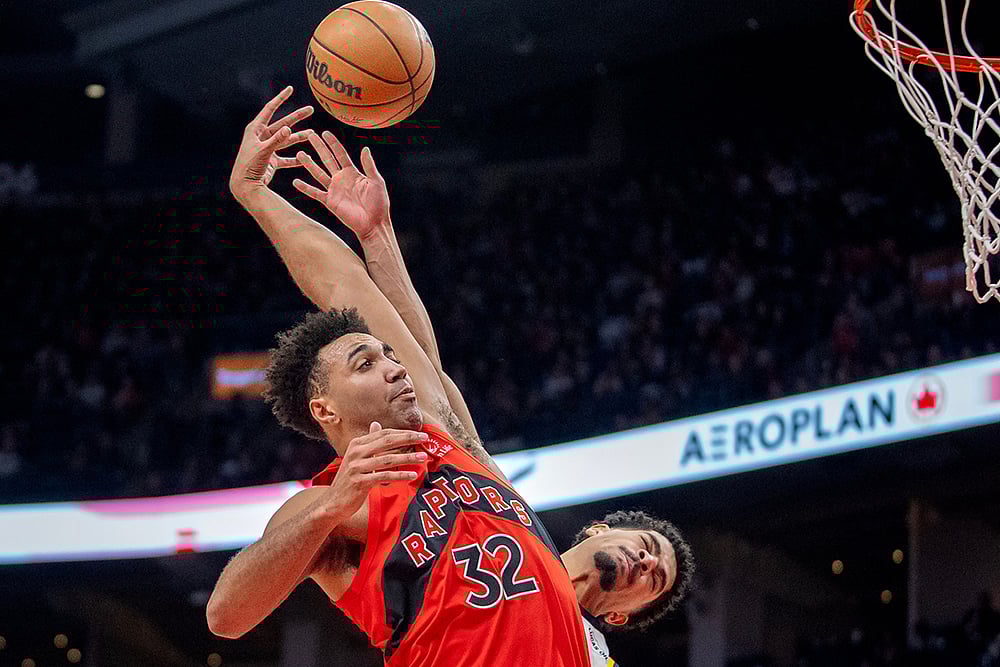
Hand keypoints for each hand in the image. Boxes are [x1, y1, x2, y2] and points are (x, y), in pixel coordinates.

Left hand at [230, 85, 313, 201]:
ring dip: (299, 137)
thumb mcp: (264, 151)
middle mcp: (261, 137)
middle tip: (310, 110)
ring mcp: (267, 148)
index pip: (270, 109)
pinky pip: (286, 158)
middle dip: (296, 117)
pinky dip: (295, 159)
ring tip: (313, 134)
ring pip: (286, 140)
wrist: (244, 185)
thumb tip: (289, 128)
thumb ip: (277, 140)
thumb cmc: (249, 166)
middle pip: (282, 123)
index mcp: (256, 129)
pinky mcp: (271, 160)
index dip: (281, 98)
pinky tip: (305, 158)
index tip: (290, 88)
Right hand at [292, 131, 389, 239]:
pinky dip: (305, 188)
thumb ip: (369, 165)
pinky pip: (315, 193)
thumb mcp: (376, 181)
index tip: (325, 132)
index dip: (333, 143)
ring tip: (299, 153)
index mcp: (353, 172)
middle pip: (327, 160)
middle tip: (309, 135)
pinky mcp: (330, 202)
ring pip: (318, 173)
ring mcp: (334, 190)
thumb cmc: (379, 203)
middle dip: (318, 147)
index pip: (340, 154)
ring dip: (309, 164)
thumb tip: (365, 148)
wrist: (373, 224)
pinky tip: (295, 181)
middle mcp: (341, 179)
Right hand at [322, 422, 427, 522]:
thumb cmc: (349, 479)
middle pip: (387, 441)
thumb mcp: (358, 458)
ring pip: (388, 459)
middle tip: (425, 438)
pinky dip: (400, 475)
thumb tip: (376, 424)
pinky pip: (384, 476)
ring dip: (408, 458)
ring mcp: (357, 467)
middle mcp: (356, 452)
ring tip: (423, 457)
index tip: (419, 433)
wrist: (333, 502)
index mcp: (357, 444)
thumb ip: (369, 442)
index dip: (402, 432)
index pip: (384, 433)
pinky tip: (412, 474)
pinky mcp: (360, 482)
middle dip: (408, 438)